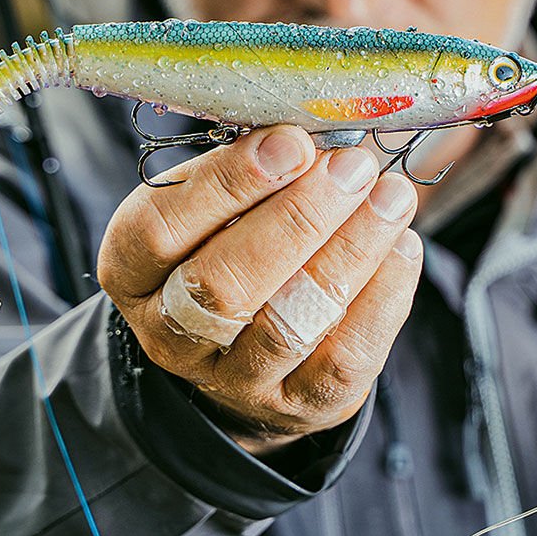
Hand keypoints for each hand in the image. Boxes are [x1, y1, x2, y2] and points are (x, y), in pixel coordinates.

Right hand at [98, 125, 422, 455]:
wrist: (247, 358)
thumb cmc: (231, 248)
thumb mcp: (212, 206)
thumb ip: (249, 169)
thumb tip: (314, 129)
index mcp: (133, 272)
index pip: (161, 229)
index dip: (228, 183)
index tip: (292, 141)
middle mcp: (172, 335)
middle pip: (225, 284)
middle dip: (298, 219)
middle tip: (352, 167)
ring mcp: (235, 380)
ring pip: (290, 323)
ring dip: (350, 252)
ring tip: (391, 196)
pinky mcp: (299, 406)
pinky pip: (343, 358)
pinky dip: (382, 296)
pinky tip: (402, 247)